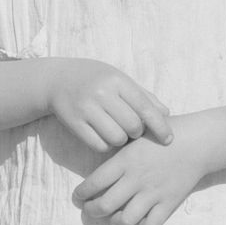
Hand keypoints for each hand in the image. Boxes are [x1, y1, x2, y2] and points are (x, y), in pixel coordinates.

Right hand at [46, 58, 172, 152]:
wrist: (57, 79)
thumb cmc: (95, 79)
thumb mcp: (118, 79)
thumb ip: (142, 95)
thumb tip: (166, 114)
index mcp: (116, 80)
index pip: (144, 106)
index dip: (159, 125)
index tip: (169, 139)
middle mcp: (102, 93)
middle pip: (132, 126)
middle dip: (137, 132)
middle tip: (132, 129)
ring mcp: (86, 108)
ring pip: (117, 138)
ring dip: (121, 139)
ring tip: (117, 130)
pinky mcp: (74, 123)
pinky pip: (99, 145)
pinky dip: (106, 145)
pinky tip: (103, 135)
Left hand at [73, 116, 205, 224]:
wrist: (196, 142)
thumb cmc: (163, 133)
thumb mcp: (137, 133)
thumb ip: (119, 146)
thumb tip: (99, 151)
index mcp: (126, 160)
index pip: (95, 182)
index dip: (83, 193)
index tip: (78, 196)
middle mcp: (136, 179)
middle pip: (105, 205)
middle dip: (92, 211)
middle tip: (90, 209)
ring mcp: (152, 193)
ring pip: (125, 220)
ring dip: (115, 222)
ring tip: (113, 217)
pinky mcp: (168, 203)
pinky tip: (138, 221)